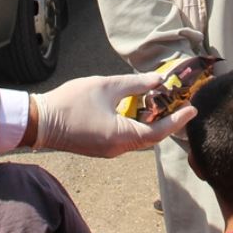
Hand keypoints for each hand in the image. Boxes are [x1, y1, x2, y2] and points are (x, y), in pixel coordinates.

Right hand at [31, 73, 197, 157]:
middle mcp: (118, 149)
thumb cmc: (71, 102)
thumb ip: (135, 84)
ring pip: (138, 139)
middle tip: (179, 104)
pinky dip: (136, 126)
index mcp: (121, 136)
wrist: (39, 122)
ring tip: (160, 104)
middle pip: (151, 138)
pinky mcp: (100, 148)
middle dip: (167, 121)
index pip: (159, 132)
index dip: (177, 121)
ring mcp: (108, 151)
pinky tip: (137, 110)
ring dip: (150, 123)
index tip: (192, 109)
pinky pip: (126, 139)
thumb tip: (159, 80)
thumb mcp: (106, 87)